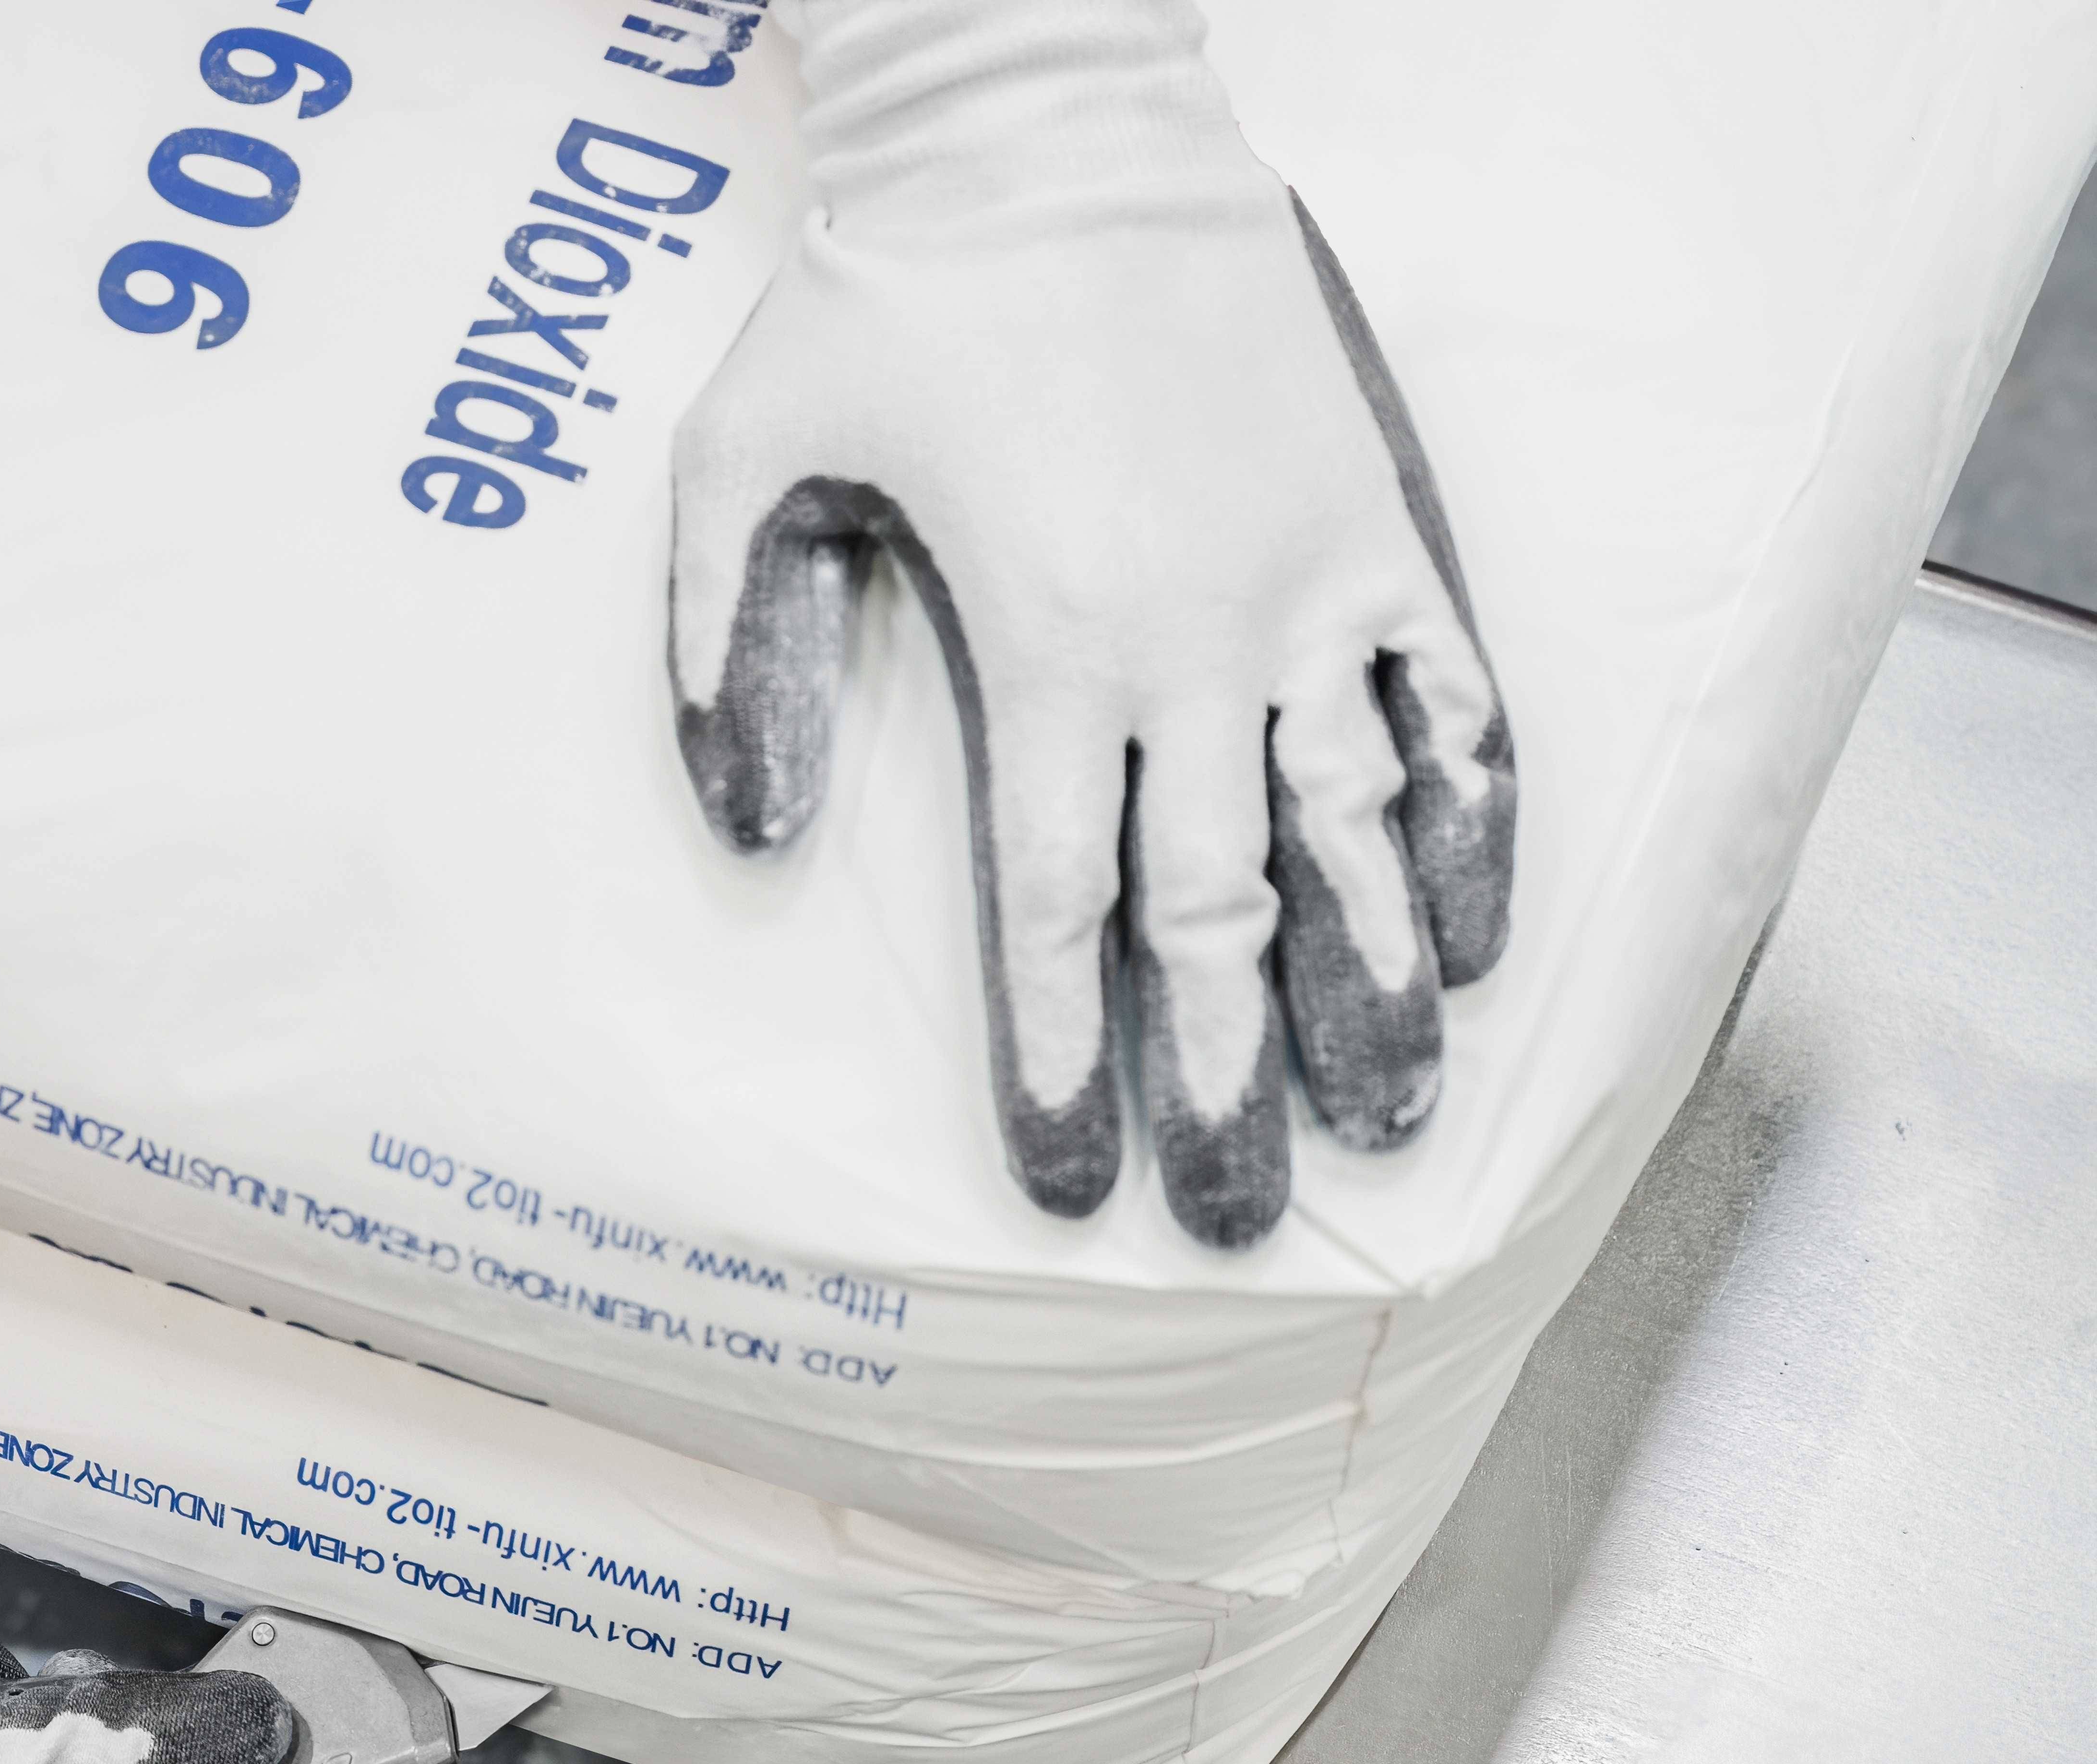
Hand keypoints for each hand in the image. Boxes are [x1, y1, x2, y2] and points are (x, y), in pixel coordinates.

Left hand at [674, 0, 1513, 1247]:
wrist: (1046, 130)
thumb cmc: (880, 295)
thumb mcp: (734, 462)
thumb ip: (715, 649)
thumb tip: (736, 831)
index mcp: (1043, 651)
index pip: (1057, 909)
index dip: (1065, 1056)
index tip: (1068, 1176)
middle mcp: (1190, 646)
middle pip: (1214, 911)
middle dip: (1224, 1073)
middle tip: (1235, 1211)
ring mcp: (1301, 587)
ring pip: (1352, 831)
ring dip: (1369, 986)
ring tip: (1385, 1114)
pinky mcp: (1371, 521)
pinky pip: (1445, 697)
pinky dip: (1464, 817)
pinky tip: (1471, 928)